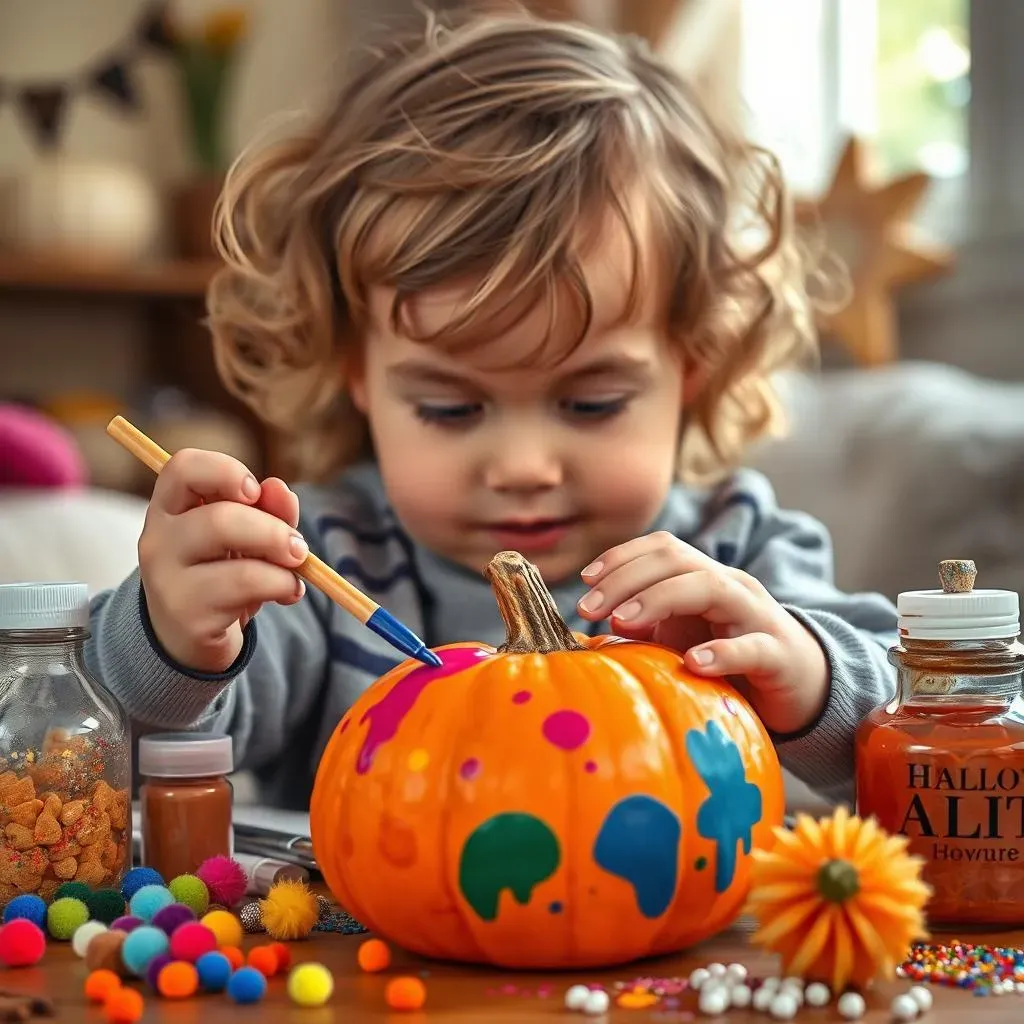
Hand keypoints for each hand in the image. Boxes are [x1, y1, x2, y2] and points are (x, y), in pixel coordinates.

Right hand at [138, 448, 308, 673]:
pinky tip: (288, 592)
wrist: (191, 637)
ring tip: (296, 573)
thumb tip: (280, 489)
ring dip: (281, 560)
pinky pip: (245, 586)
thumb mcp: (247, 536)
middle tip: (298, 547)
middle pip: (219, 517)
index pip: (183, 467)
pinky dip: (281, 585)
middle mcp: (159, 538)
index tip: (255, 491)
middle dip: (273, 530)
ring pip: (232, 553)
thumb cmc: (222, 572)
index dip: (225, 471)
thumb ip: (267, 509)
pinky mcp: (186, 613)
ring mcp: (167, 578)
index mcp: (170, 507)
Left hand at [576, 531, 828, 734]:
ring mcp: (757, 616)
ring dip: (660, 599)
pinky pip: (750, 647)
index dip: (621, 556)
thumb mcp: (685, 638)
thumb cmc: (734, 659)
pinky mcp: (778, 654)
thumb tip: (606, 620)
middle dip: (626, 577)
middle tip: (589, 608)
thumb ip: (650, 625)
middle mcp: (731, 586)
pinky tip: (692, 663)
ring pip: (712, 587)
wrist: (805, 687)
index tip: (585, 580)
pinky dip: (721, 652)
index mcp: (705, 577)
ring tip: (624, 620)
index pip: (662, 547)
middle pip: (678, 560)